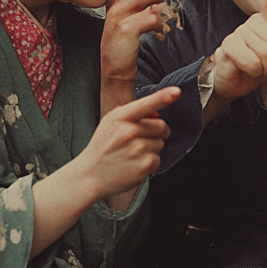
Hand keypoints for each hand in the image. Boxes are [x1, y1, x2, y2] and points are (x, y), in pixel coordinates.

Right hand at [77, 85, 179, 200]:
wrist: (89, 176)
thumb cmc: (103, 146)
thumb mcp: (111, 122)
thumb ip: (132, 113)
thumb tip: (157, 114)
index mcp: (120, 117)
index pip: (146, 104)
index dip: (164, 97)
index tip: (177, 91)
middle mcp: (130, 131)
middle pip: (162, 126)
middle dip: (155, 133)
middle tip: (137, 141)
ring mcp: (138, 149)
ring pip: (161, 143)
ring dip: (151, 148)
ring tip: (131, 154)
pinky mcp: (145, 165)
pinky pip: (159, 159)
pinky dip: (149, 163)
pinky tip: (133, 164)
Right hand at [101, 0, 166, 84]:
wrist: (115, 72)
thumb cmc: (123, 48)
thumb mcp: (124, 23)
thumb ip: (133, 8)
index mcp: (115, 5)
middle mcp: (115, 8)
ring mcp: (118, 18)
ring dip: (159, 0)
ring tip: (161, 11)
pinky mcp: (126, 30)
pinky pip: (150, 16)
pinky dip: (158, 21)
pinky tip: (158, 30)